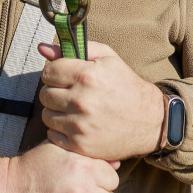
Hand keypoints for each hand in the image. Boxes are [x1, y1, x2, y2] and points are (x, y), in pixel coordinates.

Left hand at [38, 40, 164, 162]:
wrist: (150, 120)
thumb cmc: (126, 85)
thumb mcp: (107, 59)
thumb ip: (75, 49)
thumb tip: (43, 47)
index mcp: (87, 76)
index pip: (48, 72)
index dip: (54, 73)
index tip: (64, 77)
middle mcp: (81, 101)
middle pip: (44, 94)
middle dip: (54, 92)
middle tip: (69, 94)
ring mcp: (80, 125)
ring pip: (46, 115)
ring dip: (56, 111)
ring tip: (73, 109)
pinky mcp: (80, 145)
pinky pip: (52, 134)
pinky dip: (60, 130)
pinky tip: (75, 125)